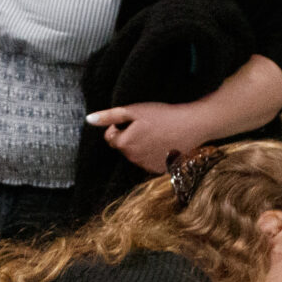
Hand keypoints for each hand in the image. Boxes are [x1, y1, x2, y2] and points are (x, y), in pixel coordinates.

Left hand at [87, 100, 207, 174]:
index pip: (110, 137)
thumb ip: (109, 116)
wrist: (192, 126)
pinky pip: (148, 162)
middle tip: (148, 126)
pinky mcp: (159, 170)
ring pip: (135, 155)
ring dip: (141, 146)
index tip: (135, 120)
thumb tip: (88, 119)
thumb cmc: (163, 115)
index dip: (119, 126)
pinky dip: (152, 154)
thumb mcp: (134, 110)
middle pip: (123, 147)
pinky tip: (164, 144)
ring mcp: (146, 166)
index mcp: (124, 144)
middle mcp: (133, 159)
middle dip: (130, 137)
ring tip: (157, 134)